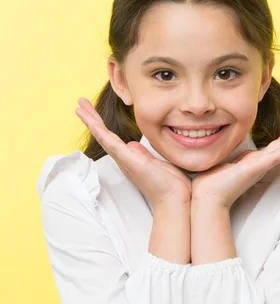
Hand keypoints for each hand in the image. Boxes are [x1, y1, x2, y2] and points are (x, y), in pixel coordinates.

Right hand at [75, 98, 191, 207]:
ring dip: (91, 122)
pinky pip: (114, 146)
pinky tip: (94, 124)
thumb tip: (133, 145)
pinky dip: (103, 134)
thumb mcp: (155, 162)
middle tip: (80, 103)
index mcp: (129, 157)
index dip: (100, 122)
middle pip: (103, 134)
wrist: (174, 200)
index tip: (90, 109)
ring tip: (80, 108)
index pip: (111, 136)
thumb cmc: (168, 184)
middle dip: (91, 118)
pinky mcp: (132, 163)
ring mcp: (126, 161)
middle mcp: (123, 159)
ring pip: (104, 138)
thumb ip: (142, 154)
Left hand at [191, 114, 279, 208]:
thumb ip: (227, 155)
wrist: (207, 197)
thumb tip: (220, 143)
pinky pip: (275, 157)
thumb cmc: (211, 182)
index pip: (273, 145)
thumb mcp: (222, 162)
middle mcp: (259, 163)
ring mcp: (259, 166)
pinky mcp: (256, 168)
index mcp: (252, 161)